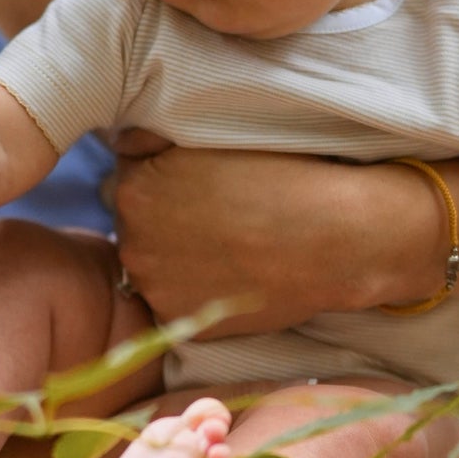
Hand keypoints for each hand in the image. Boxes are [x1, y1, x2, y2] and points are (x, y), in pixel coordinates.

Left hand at [111, 139, 447, 334]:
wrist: (336, 236)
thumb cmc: (282, 174)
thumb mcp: (212, 135)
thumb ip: (152, 139)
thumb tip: (122, 144)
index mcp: (132, 188)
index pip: (129, 179)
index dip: (167, 180)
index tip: (204, 184)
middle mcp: (132, 241)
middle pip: (136, 226)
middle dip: (166, 221)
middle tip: (220, 217)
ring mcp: (156, 287)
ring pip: (155, 267)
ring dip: (178, 258)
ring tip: (232, 246)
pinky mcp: (183, 322)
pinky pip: (179, 304)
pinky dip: (199, 292)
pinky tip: (235, 275)